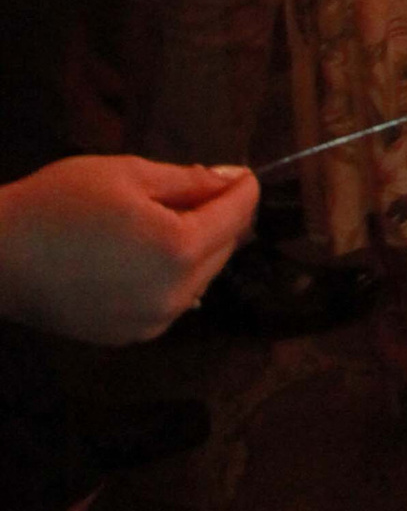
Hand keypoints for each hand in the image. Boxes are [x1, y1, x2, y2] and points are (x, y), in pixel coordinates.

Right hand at [0, 154, 262, 343]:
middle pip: (224, 249)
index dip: (243, 189)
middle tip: (206, 189)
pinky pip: (172, 302)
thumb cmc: (58, 204)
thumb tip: (229, 181)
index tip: (243, 173)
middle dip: (223, 217)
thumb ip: (187, 181)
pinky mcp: (130, 337)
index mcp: (178, 248)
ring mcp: (152, 322)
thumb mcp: (127, 174)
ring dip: (200, 248)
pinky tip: (150, 255)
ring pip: (201, 278)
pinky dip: (173, 276)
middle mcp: (174, 294)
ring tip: (173, 218)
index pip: (235, 215)